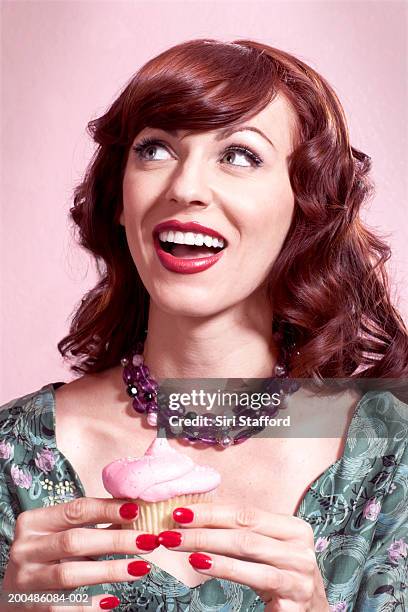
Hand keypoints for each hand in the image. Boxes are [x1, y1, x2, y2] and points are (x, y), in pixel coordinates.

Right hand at [2, 497, 157, 610]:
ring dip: (111, 570)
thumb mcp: (61, 534)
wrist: (12, 595)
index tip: (136, 510)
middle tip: (147, 540)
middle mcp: (26, 549)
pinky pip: (67, 607)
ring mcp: (27, 580)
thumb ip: (92, 524)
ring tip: (141, 567)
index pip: (75, 510)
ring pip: (71, 574)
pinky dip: (92, 604)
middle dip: (116, 540)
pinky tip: (113, 599)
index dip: (107, 509)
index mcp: (34, 522)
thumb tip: (133, 512)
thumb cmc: (46, 556)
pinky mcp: (33, 608)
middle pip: (75, 541)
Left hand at [158, 503, 329, 611]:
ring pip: (247, 551)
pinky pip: (254, 578)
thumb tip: (194, 518)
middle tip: (170, 531)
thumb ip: (240, 534)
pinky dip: (224, 568)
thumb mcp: (265, 551)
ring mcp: (299, 574)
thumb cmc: (280, 577)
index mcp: (293, 528)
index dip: (211, 511)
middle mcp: (300, 548)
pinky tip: (200, 563)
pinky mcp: (294, 600)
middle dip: (203, 529)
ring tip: (179, 544)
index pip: (245, 513)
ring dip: (207, 545)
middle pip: (243, 531)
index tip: (181, 512)